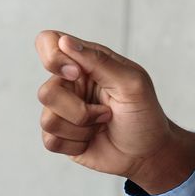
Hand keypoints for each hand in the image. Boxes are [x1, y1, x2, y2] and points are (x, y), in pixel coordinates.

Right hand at [34, 30, 194, 193]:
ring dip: (82, 129)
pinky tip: (91, 140)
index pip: (48, 42)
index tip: (76, 74)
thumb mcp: (131, 83)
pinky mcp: (58, 136)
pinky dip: (76, 144)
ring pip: (48, 120)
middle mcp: (68, 84)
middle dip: (80, 111)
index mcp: (84, 63)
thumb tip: (65, 42)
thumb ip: (99, 61)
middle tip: (106, 112)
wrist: (147, 153)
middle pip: (46, 92)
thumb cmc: (144, 115)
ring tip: (101, 125)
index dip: (53, 58)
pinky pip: (50, 141)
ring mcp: (61, 110)